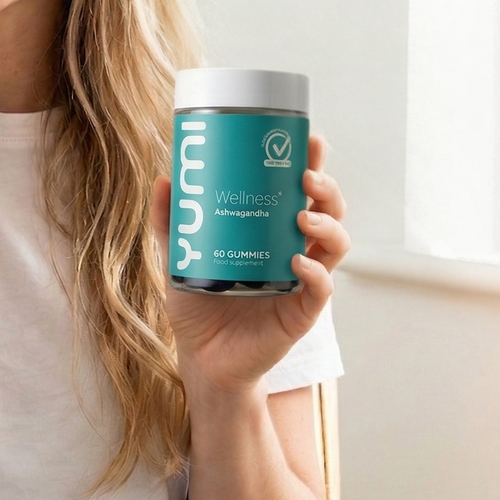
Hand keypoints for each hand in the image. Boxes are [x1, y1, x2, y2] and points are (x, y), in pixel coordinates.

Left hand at [150, 134, 349, 394]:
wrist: (201, 359)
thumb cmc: (197, 307)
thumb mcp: (178, 257)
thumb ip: (170, 222)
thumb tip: (165, 178)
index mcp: (270, 232)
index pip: (299, 191)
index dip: (311, 164)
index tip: (311, 140)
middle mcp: (293, 250)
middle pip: (328, 210)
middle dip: (326, 187)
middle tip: (307, 175)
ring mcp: (302, 280)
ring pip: (335, 244)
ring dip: (327, 223)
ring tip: (302, 214)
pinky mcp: (302, 312)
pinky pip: (321, 288)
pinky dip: (316, 272)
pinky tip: (297, 261)